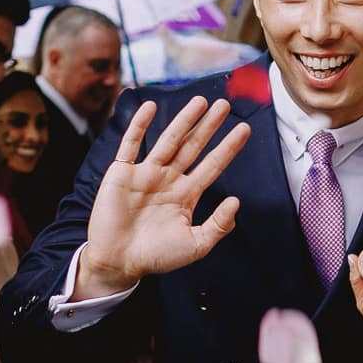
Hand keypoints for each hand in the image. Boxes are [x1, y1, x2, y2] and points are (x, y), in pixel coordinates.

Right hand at [76, 97, 248, 296]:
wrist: (118, 262)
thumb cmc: (156, 256)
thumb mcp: (195, 245)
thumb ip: (218, 225)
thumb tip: (236, 202)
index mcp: (186, 195)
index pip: (212, 165)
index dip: (228, 147)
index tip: (244, 129)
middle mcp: (168, 180)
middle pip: (193, 146)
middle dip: (209, 126)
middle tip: (225, 105)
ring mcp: (146, 174)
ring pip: (168, 140)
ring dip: (183, 120)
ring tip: (200, 101)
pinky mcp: (122, 173)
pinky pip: (131, 144)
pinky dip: (139, 125)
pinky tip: (149, 106)